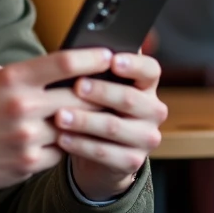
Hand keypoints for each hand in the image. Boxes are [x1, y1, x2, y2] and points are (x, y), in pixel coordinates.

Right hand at [0, 49, 113, 191]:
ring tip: (103, 116)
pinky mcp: (27, 164)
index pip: (64, 63)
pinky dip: (67, 146)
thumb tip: (54, 68)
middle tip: (117, 89)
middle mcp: (22, 106)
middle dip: (101, 93)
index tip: (110, 55)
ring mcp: (26, 138)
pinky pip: (61, 153)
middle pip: (80, 97)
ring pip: (75, 128)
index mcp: (12, 79)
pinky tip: (73, 140)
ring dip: (88, 123)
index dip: (92, 58)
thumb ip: (20, 72)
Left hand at [55, 53, 166, 200]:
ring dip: (84, 120)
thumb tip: (80, 50)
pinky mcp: (132, 161)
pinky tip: (61, 139)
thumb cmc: (95, 106)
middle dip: (100, 91)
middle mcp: (153, 111)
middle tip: (76, 86)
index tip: (112, 60)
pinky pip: (104, 152)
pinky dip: (80, 145)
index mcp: (147, 86)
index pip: (150, 70)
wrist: (97, 149)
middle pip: (130, 98)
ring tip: (59, 115)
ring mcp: (146, 138)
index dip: (133, 64)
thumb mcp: (99, 86)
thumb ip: (97, 69)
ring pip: (114, 127)